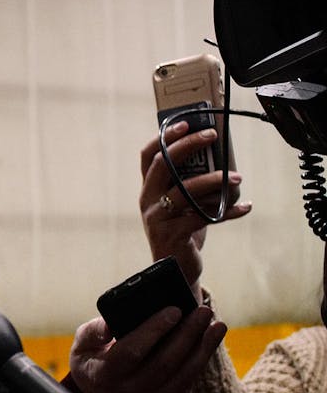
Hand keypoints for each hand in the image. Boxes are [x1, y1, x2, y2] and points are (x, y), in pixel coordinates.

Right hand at [68, 305, 225, 392]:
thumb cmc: (93, 363)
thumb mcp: (82, 345)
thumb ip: (93, 332)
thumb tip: (109, 325)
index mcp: (101, 376)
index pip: (132, 351)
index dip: (154, 330)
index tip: (174, 310)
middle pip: (164, 363)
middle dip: (187, 334)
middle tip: (204, 311)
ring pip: (183, 376)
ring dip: (203, 349)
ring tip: (217, 326)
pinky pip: (187, 386)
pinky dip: (200, 363)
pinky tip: (208, 344)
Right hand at [139, 122, 249, 298]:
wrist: (175, 269)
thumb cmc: (181, 231)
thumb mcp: (180, 205)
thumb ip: (189, 185)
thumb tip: (220, 161)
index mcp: (148, 189)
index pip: (148, 155)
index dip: (164, 137)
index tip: (185, 123)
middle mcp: (147, 200)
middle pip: (164, 164)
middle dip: (188, 145)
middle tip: (212, 136)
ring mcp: (157, 217)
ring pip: (185, 190)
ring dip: (214, 181)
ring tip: (237, 177)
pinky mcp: (173, 234)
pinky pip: (203, 216)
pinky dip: (228, 211)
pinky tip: (245, 207)